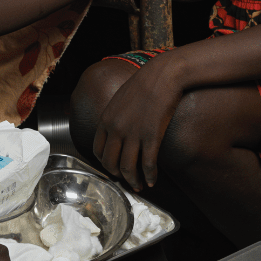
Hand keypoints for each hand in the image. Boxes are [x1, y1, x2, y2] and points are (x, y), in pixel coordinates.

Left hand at [93, 55, 182, 191]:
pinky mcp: (151, 136)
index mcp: (106, 119)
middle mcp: (116, 129)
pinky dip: (149, 176)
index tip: (112, 168)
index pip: (97, 150)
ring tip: (139, 186)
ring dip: (133, 181)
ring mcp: (133, 134)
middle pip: (110, 163)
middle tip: (126, 180)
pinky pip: (147, 164)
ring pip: (127, 168)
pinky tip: (152, 180)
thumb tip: (117, 129)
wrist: (164, 75)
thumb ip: (115, 115)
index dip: (104, 163)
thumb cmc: (145, 82)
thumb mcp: (121, 98)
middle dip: (117, 176)